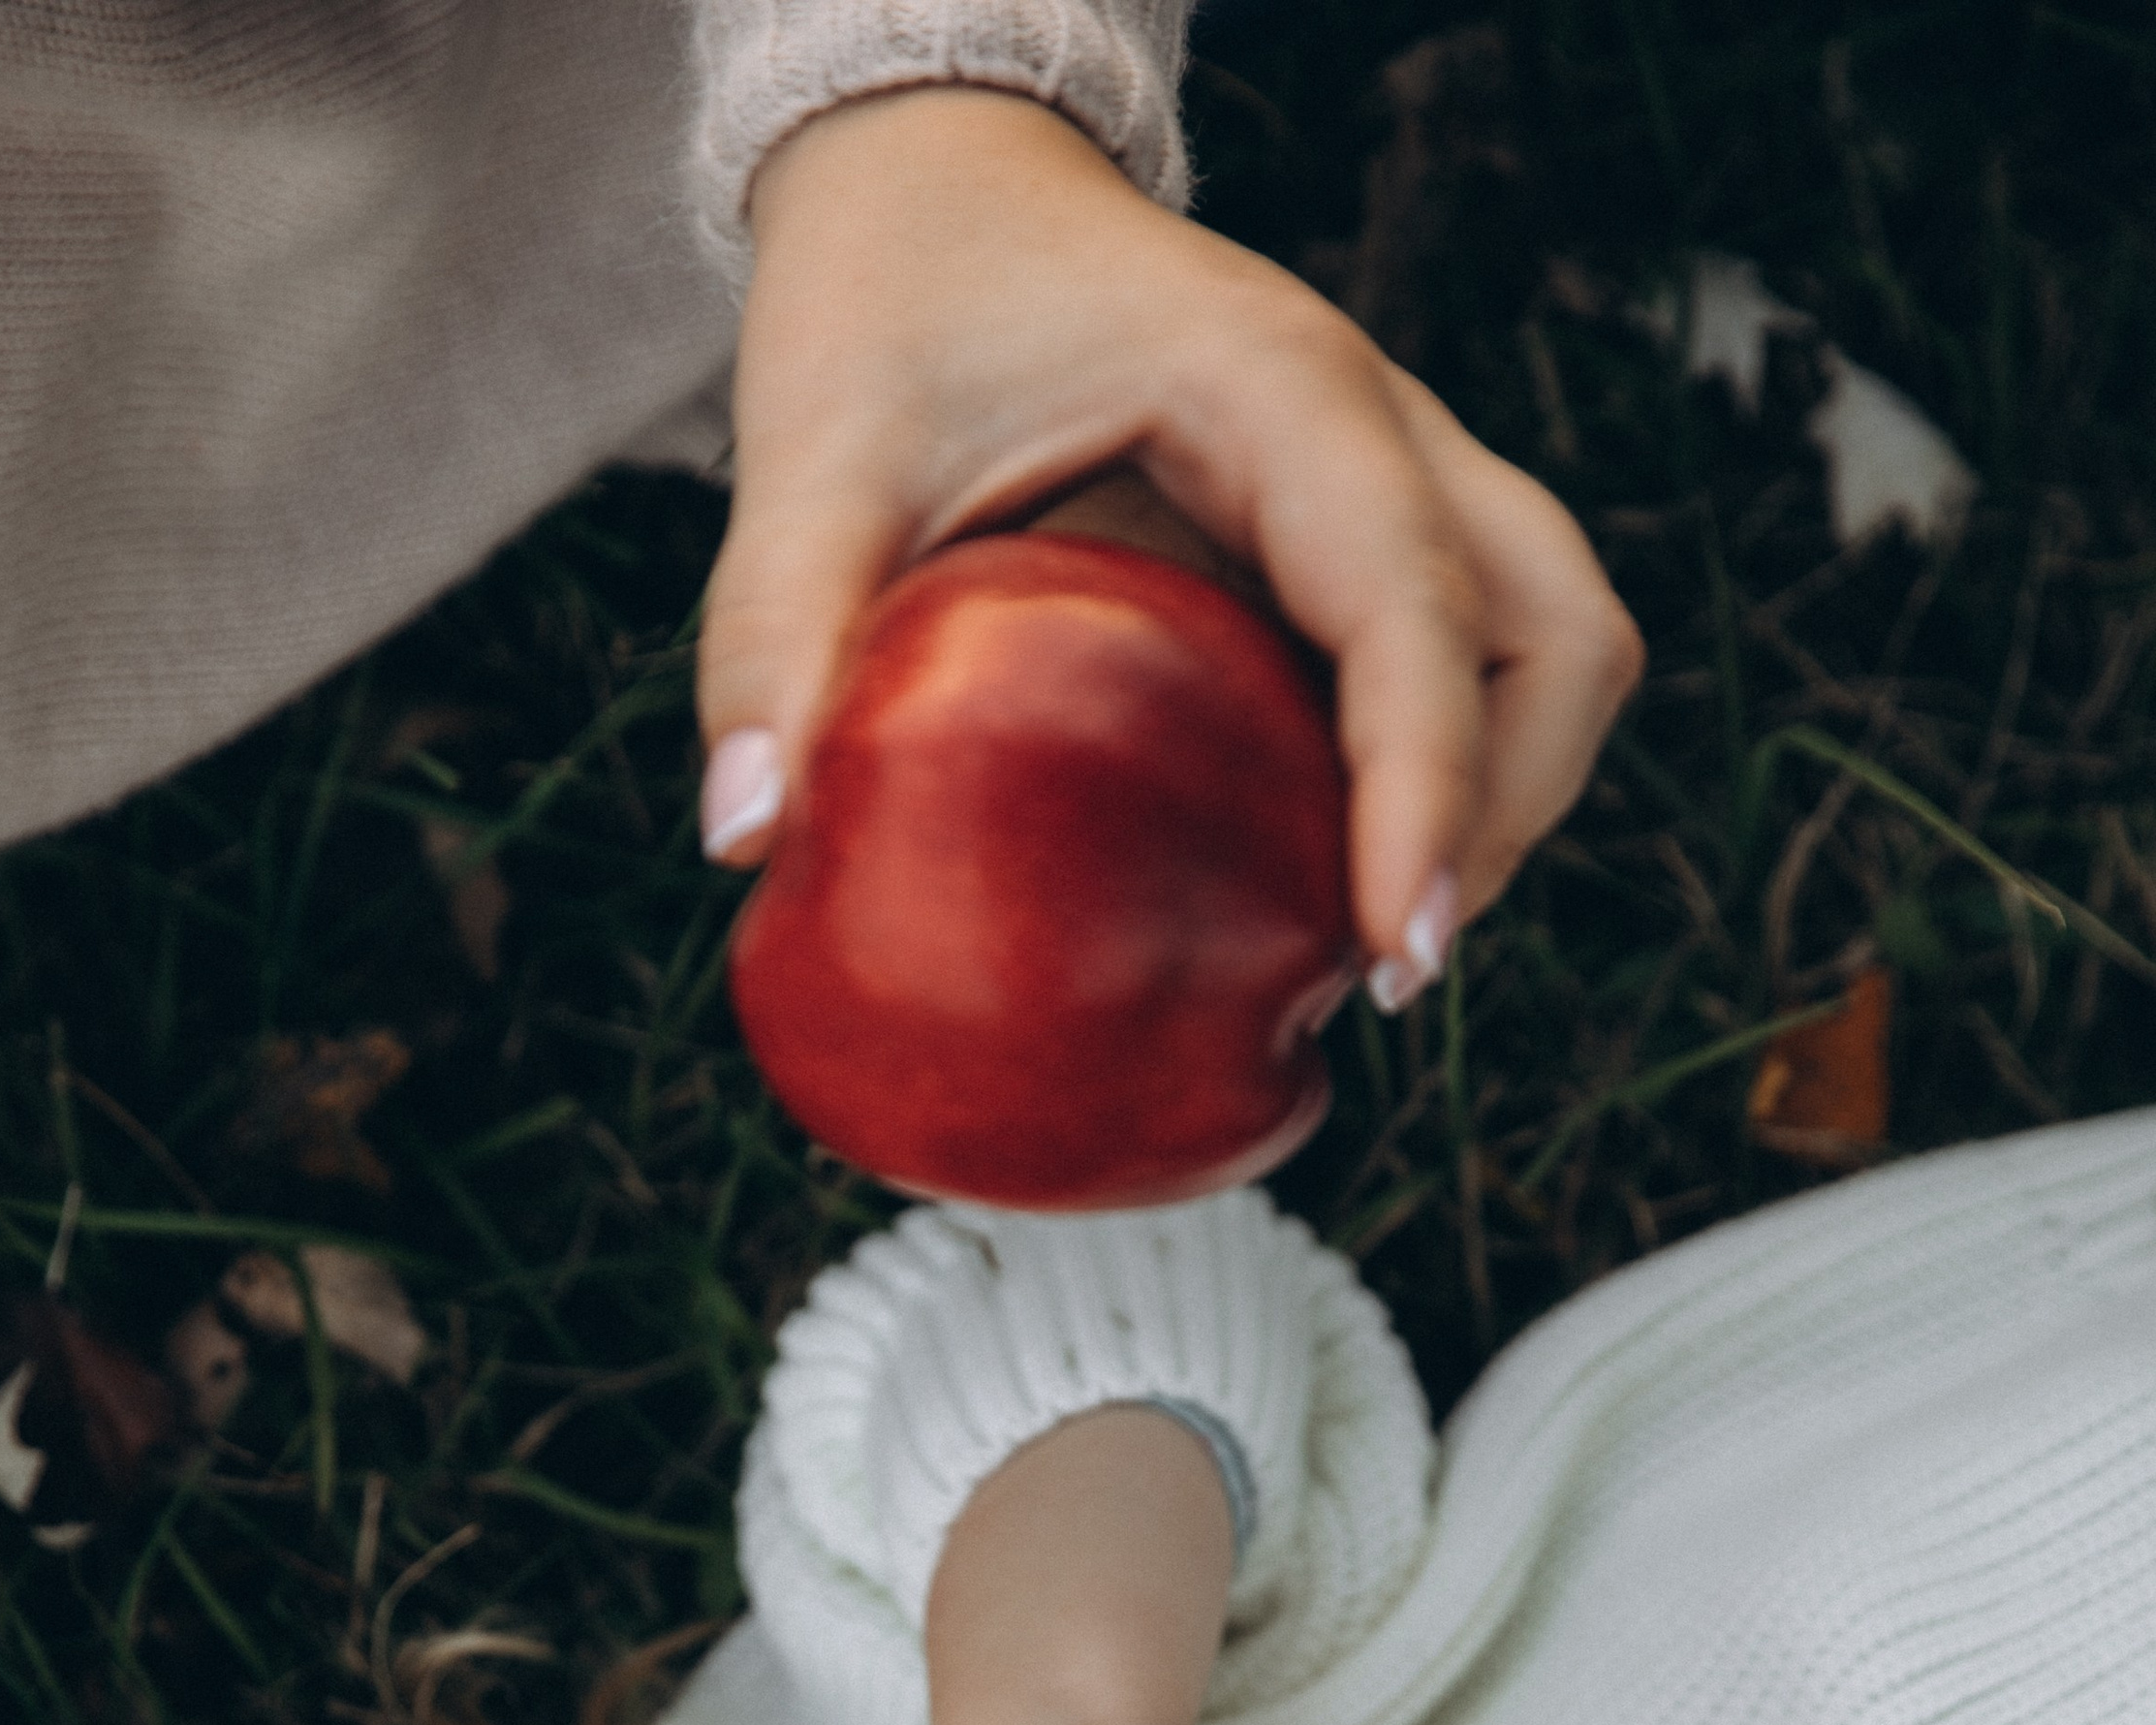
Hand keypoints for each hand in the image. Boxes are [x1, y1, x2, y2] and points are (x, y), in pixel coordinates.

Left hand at [698, 88, 1643, 998]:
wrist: (934, 178)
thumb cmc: (887, 300)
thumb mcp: (813, 456)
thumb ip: (775, 636)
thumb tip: (746, 843)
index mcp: (1279, 395)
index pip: (1419, 610)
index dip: (1430, 792)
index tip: (1390, 952)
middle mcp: (1374, 427)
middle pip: (1560, 632)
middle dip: (1505, 811)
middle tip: (1378, 964)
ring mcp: (1388, 476)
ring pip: (1553, 640)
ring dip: (1504, 794)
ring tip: (1370, 937)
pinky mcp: (1358, 529)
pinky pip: (1471, 655)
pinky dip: (1443, 768)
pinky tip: (1323, 870)